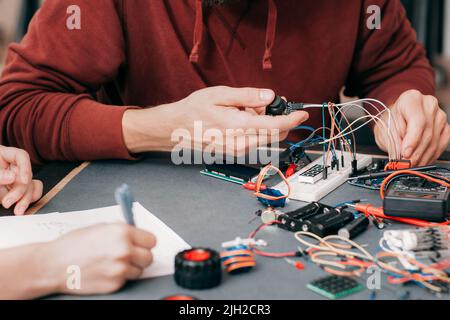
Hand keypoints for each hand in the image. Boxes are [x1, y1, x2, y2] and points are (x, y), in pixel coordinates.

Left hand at [0, 146, 42, 214]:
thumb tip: (12, 177)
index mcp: (4, 156)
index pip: (21, 156)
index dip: (25, 167)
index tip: (23, 180)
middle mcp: (12, 167)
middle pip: (26, 175)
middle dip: (20, 191)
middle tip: (8, 203)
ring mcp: (15, 179)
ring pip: (30, 187)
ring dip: (25, 199)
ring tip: (16, 211)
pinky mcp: (16, 191)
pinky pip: (30, 193)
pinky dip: (29, 200)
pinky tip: (23, 207)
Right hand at [41, 224, 155, 294]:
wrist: (53, 265)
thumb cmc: (73, 245)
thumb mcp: (100, 228)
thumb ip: (121, 231)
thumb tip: (136, 234)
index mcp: (122, 232)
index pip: (152, 240)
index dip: (145, 242)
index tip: (141, 244)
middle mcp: (124, 250)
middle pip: (149, 257)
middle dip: (141, 256)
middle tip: (130, 255)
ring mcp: (120, 269)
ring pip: (139, 271)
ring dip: (130, 268)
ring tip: (113, 263)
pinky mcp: (114, 284)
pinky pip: (125, 280)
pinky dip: (118, 277)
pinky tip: (105, 271)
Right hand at [123, 86, 308, 156]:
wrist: (175, 130)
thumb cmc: (193, 110)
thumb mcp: (219, 95)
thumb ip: (246, 96)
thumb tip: (268, 96)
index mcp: (238, 127)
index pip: (274, 126)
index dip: (291, 119)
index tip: (302, 113)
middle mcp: (240, 144)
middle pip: (273, 133)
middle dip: (274, 117)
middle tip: (258, 102)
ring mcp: (237, 151)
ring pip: (264, 138)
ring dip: (263, 123)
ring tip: (242, 110)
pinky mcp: (235, 154)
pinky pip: (254, 141)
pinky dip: (255, 129)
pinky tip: (239, 120)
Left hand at [374, 90, 449, 166]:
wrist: (397, 118)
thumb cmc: (390, 120)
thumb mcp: (385, 129)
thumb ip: (394, 140)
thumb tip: (402, 156)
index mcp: (412, 99)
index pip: (418, 121)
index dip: (412, 140)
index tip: (405, 153)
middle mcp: (429, 104)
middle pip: (427, 132)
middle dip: (416, 152)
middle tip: (406, 164)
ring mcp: (439, 115)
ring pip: (435, 140)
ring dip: (423, 156)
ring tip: (412, 165)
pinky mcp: (445, 127)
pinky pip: (441, 144)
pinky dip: (430, 155)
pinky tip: (421, 161)